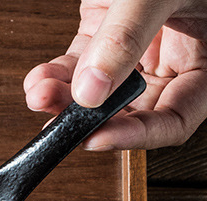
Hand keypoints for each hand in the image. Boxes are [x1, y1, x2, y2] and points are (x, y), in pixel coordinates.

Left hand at [23, 0, 206, 149]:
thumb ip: (128, 35)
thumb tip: (91, 90)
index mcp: (206, 58)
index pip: (174, 119)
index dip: (137, 136)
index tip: (98, 137)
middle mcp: (172, 58)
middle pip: (129, 111)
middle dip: (89, 119)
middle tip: (60, 123)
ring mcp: (136, 47)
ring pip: (97, 93)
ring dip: (63, 100)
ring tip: (40, 95)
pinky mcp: (104, 33)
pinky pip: (78, 67)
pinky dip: (56, 76)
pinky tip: (40, 80)